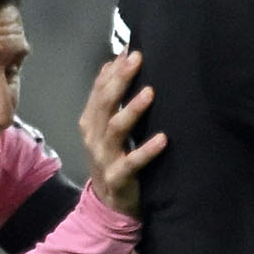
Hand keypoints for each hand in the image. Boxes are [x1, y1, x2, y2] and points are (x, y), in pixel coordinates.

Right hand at [77, 50, 165, 215]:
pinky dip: (146, 151)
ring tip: (150, 93)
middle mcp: (94, 137)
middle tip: (138, 59)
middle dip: (120, 81)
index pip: (98, 91)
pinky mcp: (118, 178)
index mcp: (90, 122)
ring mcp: (103, 158)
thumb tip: (114, 61)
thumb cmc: (113, 158)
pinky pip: (131, 163)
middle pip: (104, 104)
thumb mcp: (107, 127)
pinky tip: (163, 139)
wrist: (109, 204)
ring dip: (132, 110)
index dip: (113, 71)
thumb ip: (108, 98)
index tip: (131, 49)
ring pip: (115, 130)